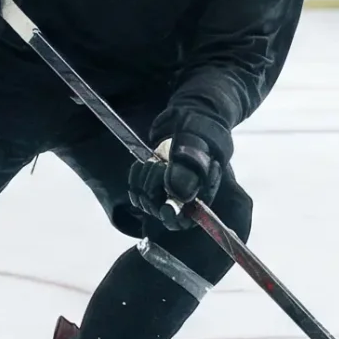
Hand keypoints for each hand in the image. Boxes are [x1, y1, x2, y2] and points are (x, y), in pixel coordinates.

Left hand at [128, 109, 229, 229]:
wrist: (188, 118)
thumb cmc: (200, 129)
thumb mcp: (197, 143)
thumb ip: (189, 166)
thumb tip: (177, 193)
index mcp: (203, 193)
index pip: (186, 220)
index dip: (173, 218)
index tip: (164, 208)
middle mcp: (185, 199)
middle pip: (161, 211)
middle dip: (154, 188)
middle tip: (159, 165)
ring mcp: (167, 193)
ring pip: (146, 202)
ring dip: (144, 181)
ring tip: (154, 162)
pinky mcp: (153, 185)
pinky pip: (136, 192)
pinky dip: (135, 178)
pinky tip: (142, 165)